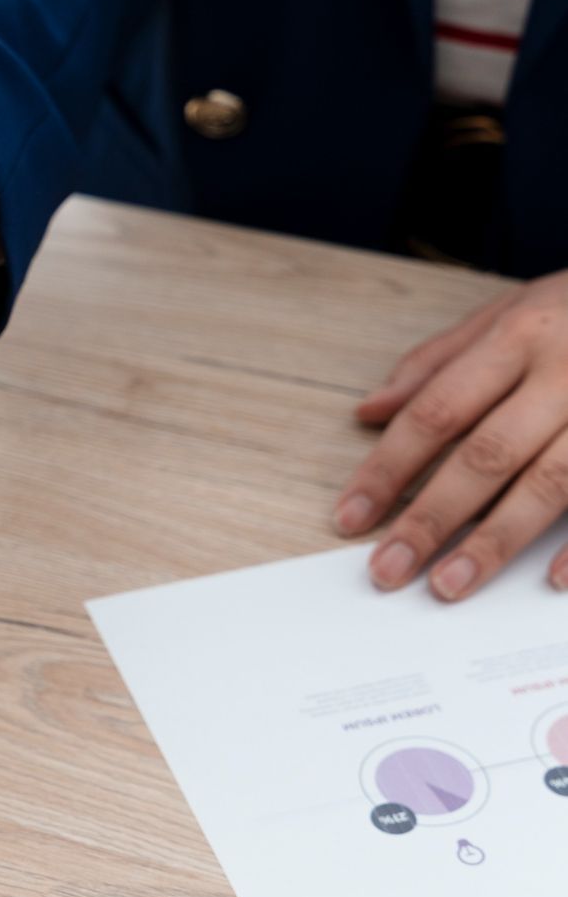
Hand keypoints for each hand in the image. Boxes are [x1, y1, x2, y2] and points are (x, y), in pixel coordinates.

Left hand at [335, 270, 567, 600]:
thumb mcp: (510, 310)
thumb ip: (437, 362)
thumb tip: (369, 411)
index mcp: (519, 335)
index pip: (435, 411)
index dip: (387, 468)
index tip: (350, 517)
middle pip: (486, 454)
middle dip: (430, 517)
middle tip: (388, 570)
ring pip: (551, 483)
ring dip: (496, 542)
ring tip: (449, 586)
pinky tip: (554, 579)